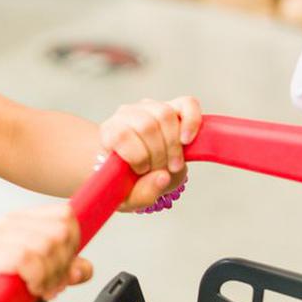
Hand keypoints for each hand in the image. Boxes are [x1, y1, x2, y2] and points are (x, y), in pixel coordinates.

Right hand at [0, 203, 92, 301]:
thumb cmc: (13, 288)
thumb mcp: (50, 275)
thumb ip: (70, 268)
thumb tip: (83, 269)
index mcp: (23, 219)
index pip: (65, 215)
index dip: (73, 243)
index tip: (63, 265)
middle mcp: (7, 223)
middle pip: (59, 232)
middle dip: (62, 265)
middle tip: (51, 282)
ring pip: (45, 246)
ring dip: (49, 276)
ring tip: (40, 288)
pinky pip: (25, 258)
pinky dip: (36, 278)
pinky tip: (31, 288)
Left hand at [97, 96, 201, 212]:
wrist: (136, 170)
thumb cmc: (129, 181)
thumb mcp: (129, 198)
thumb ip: (142, 194)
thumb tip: (163, 176)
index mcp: (109, 132)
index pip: (122, 134)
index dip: (138, 157)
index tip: (142, 172)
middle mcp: (127, 114)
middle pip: (147, 125)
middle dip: (159, 155)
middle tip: (161, 171)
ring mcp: (150, 108)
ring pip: (165, 114)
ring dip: (174, 146)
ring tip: (173, 164)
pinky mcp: (173, 107)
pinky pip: (187, 104)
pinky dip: (192, 122)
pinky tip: (187, 140)